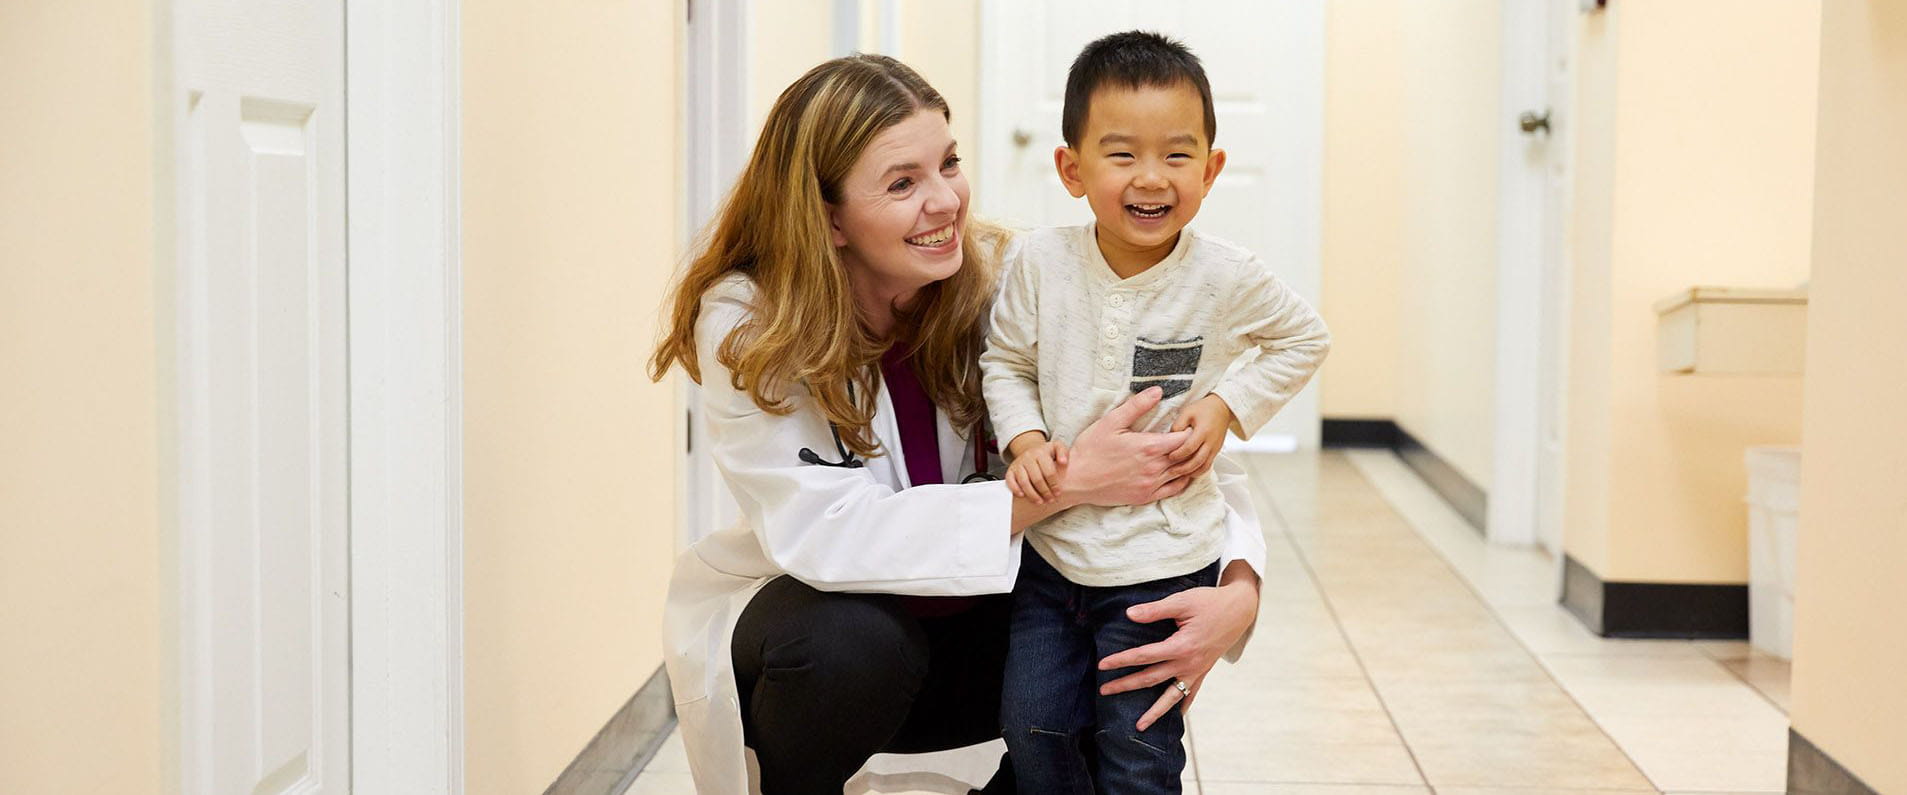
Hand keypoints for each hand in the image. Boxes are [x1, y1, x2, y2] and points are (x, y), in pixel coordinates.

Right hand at [1004, 432, 1068, 504]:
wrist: (1030, 450)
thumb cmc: (1046, 453)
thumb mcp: (1057, 447)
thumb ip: (1063, 452)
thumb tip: (1063, 462)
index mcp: (1041, 453)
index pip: (1048, 471)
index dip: (1054, 484)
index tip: (1058, 493)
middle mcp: (1028, 457)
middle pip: (1037, 478)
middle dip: (1045, 492)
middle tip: (1050, 500)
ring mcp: (1018, 464)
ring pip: (1024, 482)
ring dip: (1032, 494)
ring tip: (1040, 501)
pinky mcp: (1010, 470)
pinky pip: (1010, 481)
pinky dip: (1015, 489)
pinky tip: (1022, 496)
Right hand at [1064, 387, 1195, 506]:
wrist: (1076, 480)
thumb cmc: (1091, 449)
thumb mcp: (1111, 422)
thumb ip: (1137, 406)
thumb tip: (1158, 391)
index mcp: (1149, 447)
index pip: (1184, 438)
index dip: (1188, 430)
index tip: (1187, 425)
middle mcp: (1154, 467)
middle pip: (1186, 456)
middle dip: (1191, 446)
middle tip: (1191, 437)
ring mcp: (1151, 484)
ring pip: (1182, 474)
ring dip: (1188, 462)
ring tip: (1188, 453)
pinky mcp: (1146, 496)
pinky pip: (1174, 490)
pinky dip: (1182, 481)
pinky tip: (1180, 473)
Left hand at [1097, 561, 1259, 730]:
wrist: (1239, 610)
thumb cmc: (1209, 603)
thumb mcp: (1182, 601)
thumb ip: (1155, 610)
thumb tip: (1129, 614)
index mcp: (1181, 646)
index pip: (1144, 656)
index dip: (1121, 660)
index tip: (1103, 665)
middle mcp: (1188, 664)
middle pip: (1151, 679)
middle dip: (1126, 685)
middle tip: (1105, 691)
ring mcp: (1197, 671)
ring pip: (1171, 696)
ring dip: (1155, 712)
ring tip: (1139, 726)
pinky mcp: (1203, 671)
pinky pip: (1190, 694)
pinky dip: (1181, 706)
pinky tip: (1174, 717)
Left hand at [1165, 394, 1231, 480]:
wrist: (1222, 408)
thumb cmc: (1203, 409)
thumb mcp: (1187, 412)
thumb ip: (1178, 425)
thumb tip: (1169, 439)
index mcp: (1203, 431)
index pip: (1190, 447)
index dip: (1179, 454)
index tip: (1169, 456)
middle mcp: (1211, 442)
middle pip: (1198, 461)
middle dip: (1184, 468)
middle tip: (1172, 471)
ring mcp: (1215, 448)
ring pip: (1204, 466)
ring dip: (1192, 472)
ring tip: (1180, 475)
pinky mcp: (1216, 451)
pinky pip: (1208, 465)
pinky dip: (1198, 471)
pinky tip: (1189, 472)